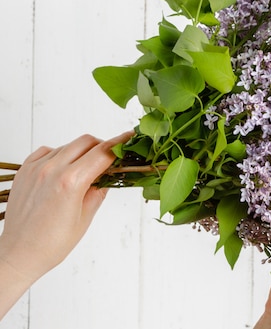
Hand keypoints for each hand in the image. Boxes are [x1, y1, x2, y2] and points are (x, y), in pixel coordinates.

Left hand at [0, 132, 131, 319]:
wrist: (19, 254)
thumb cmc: (51, 244)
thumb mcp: (85, 218)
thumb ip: (98, 191)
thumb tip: (107, 177)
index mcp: (71, 182)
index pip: (102, 153)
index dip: (120, 144)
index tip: (130, 138)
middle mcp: (52, 170)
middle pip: (86, 142)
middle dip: (102, 147)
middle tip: (109, 160)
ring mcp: (35, 169)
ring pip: (67, 146)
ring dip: (81, 152)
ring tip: (85, 171)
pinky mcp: (24, 171)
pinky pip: (47, 151)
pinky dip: (59, 155)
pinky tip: (63, 170)